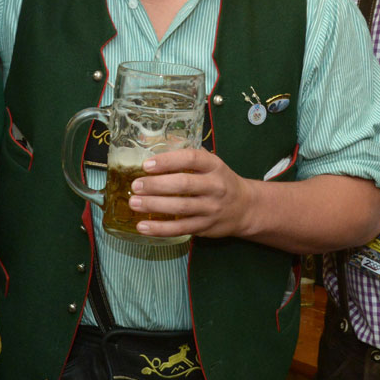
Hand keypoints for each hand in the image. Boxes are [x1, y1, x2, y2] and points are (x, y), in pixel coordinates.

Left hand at [127, 149, 258, 239]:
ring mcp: (211, 208)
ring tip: (134, 203)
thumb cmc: (220, 181)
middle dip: (156, 185)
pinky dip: (159, 229)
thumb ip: (188, 158)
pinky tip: (142, 226)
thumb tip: (153, 150)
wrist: (246, 207)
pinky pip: (180, 229)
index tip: (146, 164)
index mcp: (214, 166)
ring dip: (154, 206)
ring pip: (180, 208)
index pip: (191, 159)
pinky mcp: (205, 227)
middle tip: (136, 185)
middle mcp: (215, 186)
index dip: (168, 161)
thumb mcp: (211, 164)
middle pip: (183, 184)